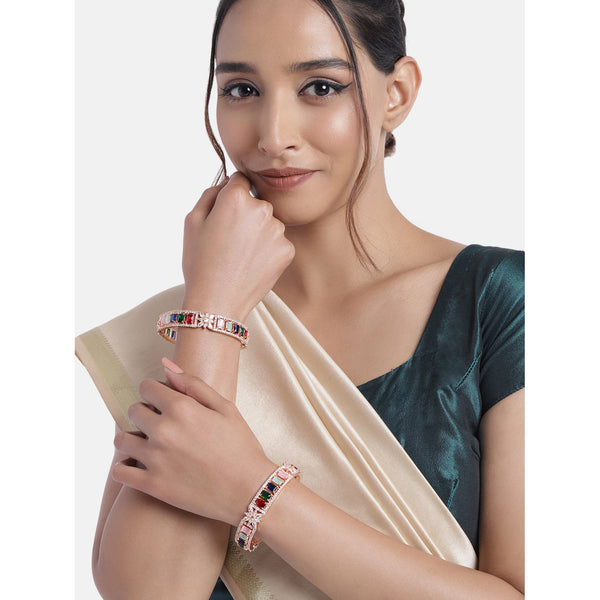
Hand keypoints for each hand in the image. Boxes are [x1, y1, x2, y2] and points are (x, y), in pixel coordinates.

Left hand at [111, 358, 277, 525]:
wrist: (249, 490)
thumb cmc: (241, 446)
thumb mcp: (225, 408)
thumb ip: (193, 384)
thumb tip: (165, 364)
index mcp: (182, 408)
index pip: (146, 387)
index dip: (154, 391)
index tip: (162, 400)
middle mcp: (164, 430)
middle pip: (133, 411)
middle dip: (145, 413)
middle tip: (161, 424)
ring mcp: (155, 459)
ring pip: (121, 440)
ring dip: (131, 438)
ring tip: (148, 444)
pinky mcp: (152, 485)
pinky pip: (120, 471)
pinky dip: (124, 467)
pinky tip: (138, 466)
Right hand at [182, 172, 294, 319]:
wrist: (217, 302)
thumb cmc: (200, 263)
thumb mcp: (192, 221)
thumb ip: (211, 193)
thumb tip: (227, 183)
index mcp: (236, 198)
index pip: (240, 180)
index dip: (231, 195)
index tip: (226, 212)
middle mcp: (262, 209)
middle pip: (257, 202)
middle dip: (246, 215)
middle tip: (229, 240)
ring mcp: (277, 231)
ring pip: (269, 223)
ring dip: (258, 233)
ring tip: (240, 255)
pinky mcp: (287, 250)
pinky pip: (278, 242)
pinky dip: (268, 250)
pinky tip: (252, 264)